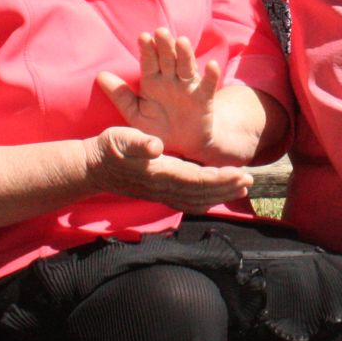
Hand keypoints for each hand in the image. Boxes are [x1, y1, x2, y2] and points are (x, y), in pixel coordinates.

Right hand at [84, 126, 251, 211]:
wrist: (91, 168)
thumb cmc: (108, 148)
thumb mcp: (121, 137)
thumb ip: (139, 142)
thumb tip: (156, 146)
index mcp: (160, 172)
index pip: (197, 178)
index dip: (220, 177)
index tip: (240, 173)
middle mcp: (163, 187)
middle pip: (202, 192)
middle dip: (227, 187)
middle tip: (250, 180)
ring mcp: (161, 194)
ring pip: (197, 200)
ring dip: (220, 195)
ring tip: (241, 188)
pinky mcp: (159, 194)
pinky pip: (187, 203)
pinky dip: (205, 201)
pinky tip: (217, 198)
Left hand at [97, 29, 228, 163]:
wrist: (182, 146)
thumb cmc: (156, 128)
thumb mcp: (135, 114)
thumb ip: (120, 96)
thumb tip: (100, 75)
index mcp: (153, 82)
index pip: (149, 62)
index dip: (147, 50)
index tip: (143, 37)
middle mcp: (171, 80)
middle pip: (168, 59)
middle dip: (165, 45)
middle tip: (160, 32)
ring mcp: (188, 87)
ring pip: (187, 67)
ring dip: (185, 54)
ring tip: (181, 41)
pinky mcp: (204, 98)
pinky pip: (208, 85)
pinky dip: (211, 75)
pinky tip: (211, 65)